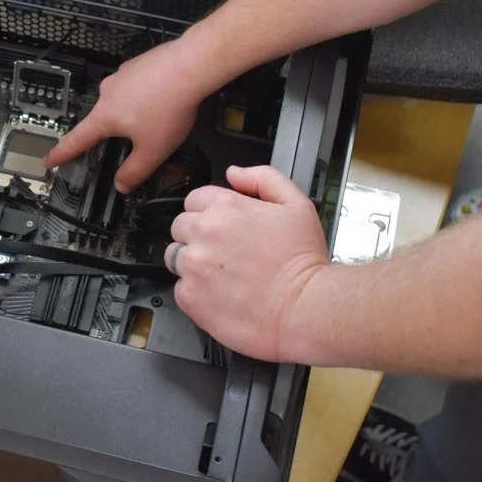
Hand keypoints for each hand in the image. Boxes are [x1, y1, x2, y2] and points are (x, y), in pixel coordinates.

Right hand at [45, 39, 204, 191]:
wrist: (190, 65)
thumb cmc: (168, 108)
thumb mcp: (152, 150)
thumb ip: (134, 171)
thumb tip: (121, 185)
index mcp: (104, 117)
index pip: (76, 140)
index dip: (61, 154)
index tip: (47, 160)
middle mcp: (107, 93)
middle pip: (102, 119)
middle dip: (113, 131)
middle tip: (130, 140)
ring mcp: (121, 75)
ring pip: (120, 100)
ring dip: (131, 111)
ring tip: (155, 118)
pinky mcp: (137, 64)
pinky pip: (134, 84)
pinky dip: (143, 95)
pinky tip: (161, 98)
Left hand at [166, 166, 328, 361]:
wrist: (305, 309)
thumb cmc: (303, 261)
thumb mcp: (296, 204)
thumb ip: (263, 178)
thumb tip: (234, 173)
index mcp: (225, 207)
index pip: (195, 200)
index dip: (209, 213)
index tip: (222, 228)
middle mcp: (204, 232)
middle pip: (181, 226)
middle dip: (198, 236)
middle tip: (224, 252)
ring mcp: (193, 265)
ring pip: (175, 256)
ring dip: (192, 262)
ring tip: (221, 274)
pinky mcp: (189, 296)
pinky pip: (180, 288)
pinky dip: (196, 291)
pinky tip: (221, 294)